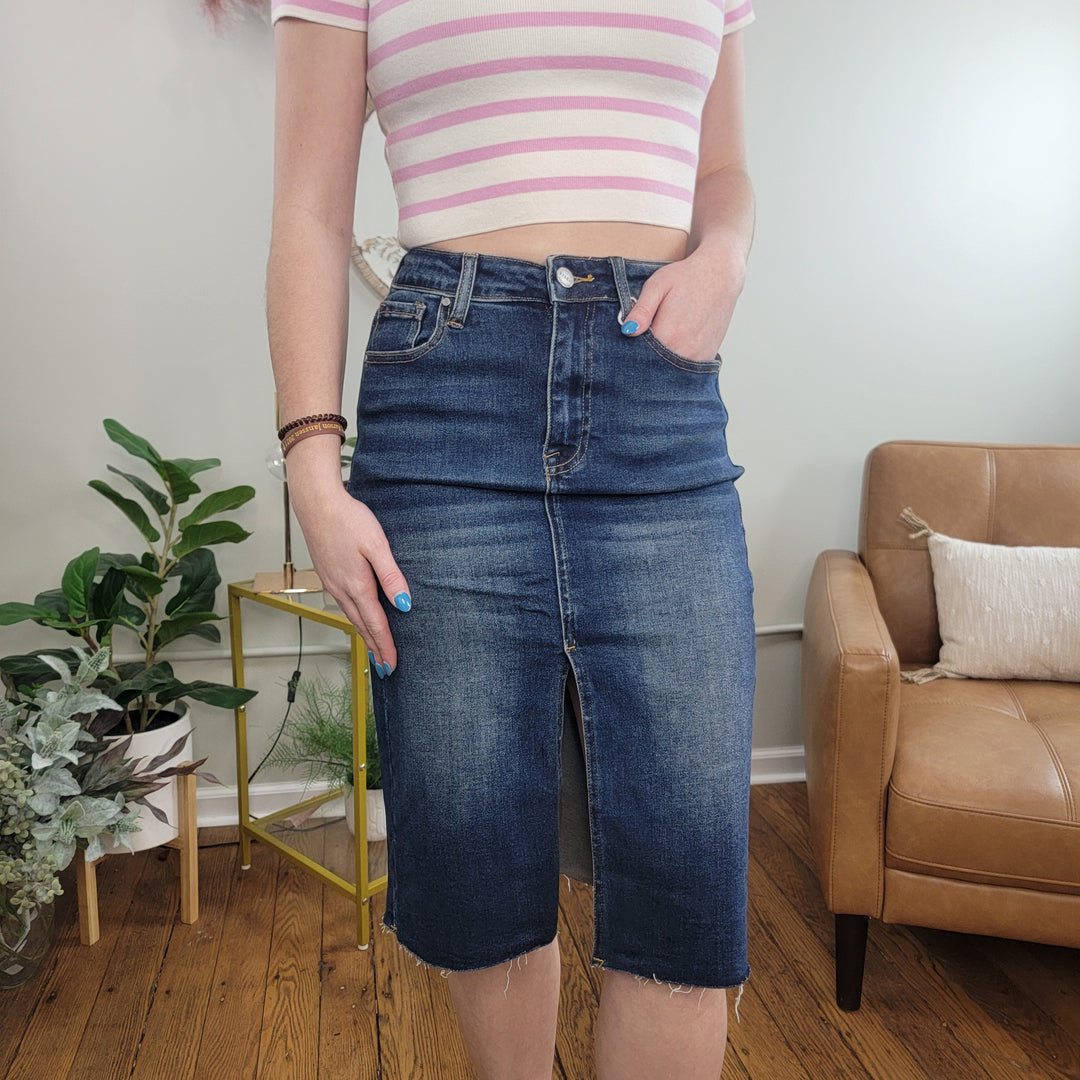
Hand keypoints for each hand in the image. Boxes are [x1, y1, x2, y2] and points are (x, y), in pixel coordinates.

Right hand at [288, 470, 409, 677]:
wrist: (317, 503)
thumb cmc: (349, 520)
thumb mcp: (377, 545)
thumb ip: (391, 576)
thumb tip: (404, 604)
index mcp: (357, 585)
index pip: (375, 624)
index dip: (385, 646)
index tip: (392, 665)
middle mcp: (341, 590)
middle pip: (361, 626)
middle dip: (374, 648)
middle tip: (385, 668)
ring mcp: (332, 583)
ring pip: (351, 617)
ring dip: (363, 635)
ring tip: (374, 650)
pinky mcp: (327, 574)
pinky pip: (343, 605)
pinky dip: (354, 619)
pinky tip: (358, 618)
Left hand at [621, 243, 746, 363]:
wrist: (720, 275)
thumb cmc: (687, 277)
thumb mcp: (657, 286)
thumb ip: (642, 310)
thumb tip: (628, 330)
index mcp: (669, 334)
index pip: (639, 355)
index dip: (632, 348)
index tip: (633, 335)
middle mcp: (685, 350)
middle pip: (654, 365)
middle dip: (646, 356)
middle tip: (648, 333)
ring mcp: (698, 356)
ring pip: (670, 370)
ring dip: (661, 360)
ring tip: (664, 335)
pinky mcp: (707, 356)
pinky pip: (685, 368)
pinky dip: (676, 361)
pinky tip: (675, 343)